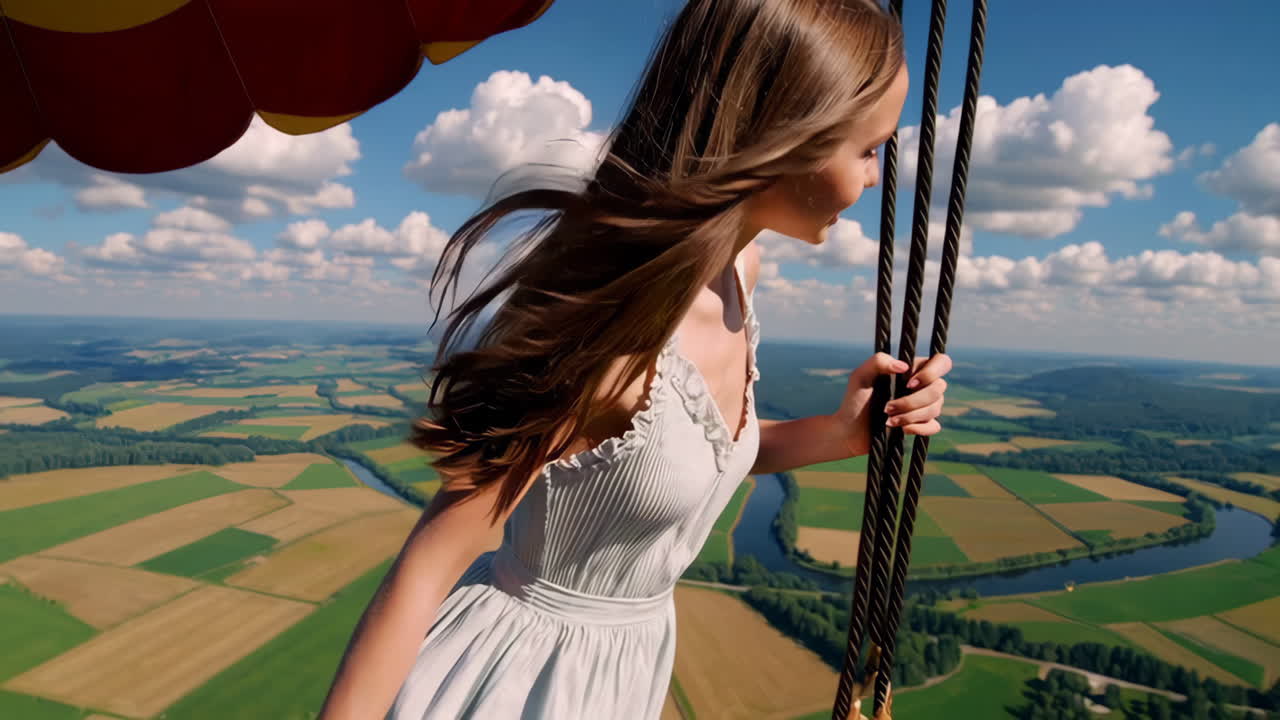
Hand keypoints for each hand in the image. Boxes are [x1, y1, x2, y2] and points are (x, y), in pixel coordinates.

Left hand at [833, 352, 950, 455]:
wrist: (850, 431)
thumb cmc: (855, 400)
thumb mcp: (861, 376)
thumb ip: (878, 361)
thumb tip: (904, 367)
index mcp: (912, 370)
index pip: (942, 362)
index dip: (931, 372)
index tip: (908, 383)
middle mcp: (922, 387)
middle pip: (939, 389)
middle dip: (912, 401)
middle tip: (887, 407)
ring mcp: (924, 406)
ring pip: (936, 408)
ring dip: (910, 415)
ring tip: (888, 420)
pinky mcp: (922, 425)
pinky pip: (934, 426)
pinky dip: (919, 428)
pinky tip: (902, 429)